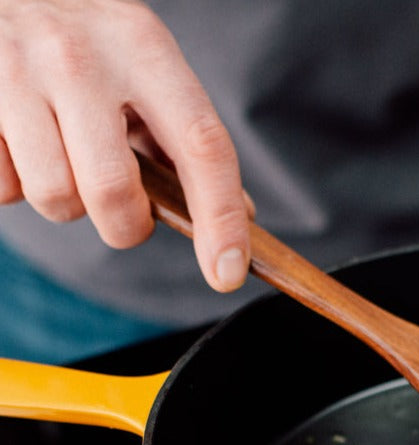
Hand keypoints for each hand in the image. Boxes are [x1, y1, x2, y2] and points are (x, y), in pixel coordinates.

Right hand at [0, 0, 249, 290]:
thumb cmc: (90, 41)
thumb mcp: (147, 65)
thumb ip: (187, 139)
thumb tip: (240, 217)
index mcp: (144, 49)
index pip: (202, 146)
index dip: (220, 219)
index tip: (226, 273)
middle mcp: (79, 57)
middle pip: (113, 194)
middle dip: (126, 226)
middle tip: (124, 210)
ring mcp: (15, 71)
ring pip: (56, 199)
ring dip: (69, 204)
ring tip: (65, 161)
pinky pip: (3, 189)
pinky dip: (16, 185)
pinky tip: (22, 146)